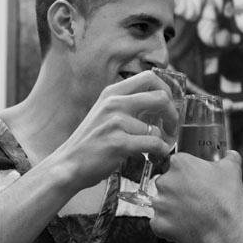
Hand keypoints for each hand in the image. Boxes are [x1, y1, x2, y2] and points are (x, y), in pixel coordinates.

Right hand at [53, 70, 178, 190]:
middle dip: (173, 114)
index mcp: (112, 92)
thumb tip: (161, 104)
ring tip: (158, 148)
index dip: (167, 90)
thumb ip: (128, 105)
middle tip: (172, 127)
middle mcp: (114, 103)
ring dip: (163, 140)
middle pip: (160, 98)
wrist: (69, 165)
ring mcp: (116, 122)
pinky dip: (160, 151)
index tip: (171, 104)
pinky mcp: (118, 143)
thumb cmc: (91, 142)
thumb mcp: (106, 113)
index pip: (149, 77)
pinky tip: (157, 155)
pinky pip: (153, 143)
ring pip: (156, 128)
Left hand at [151, 151, 242, 242]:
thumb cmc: (229, 199)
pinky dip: (169, 226)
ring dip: (172, 208)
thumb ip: (229, 157)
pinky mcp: (158, 224)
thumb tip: (230, 154)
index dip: (187, 174)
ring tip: (191, 215)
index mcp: (179, 163)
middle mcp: (165, 181)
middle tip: (195, 200)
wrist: (228, 229)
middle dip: (177, 191)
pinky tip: (184, 226)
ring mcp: (160, 203)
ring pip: (161, 203)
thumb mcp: (233, 170)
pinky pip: (159, 223)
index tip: (195, 182)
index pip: (176, 164)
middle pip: (166, 183)